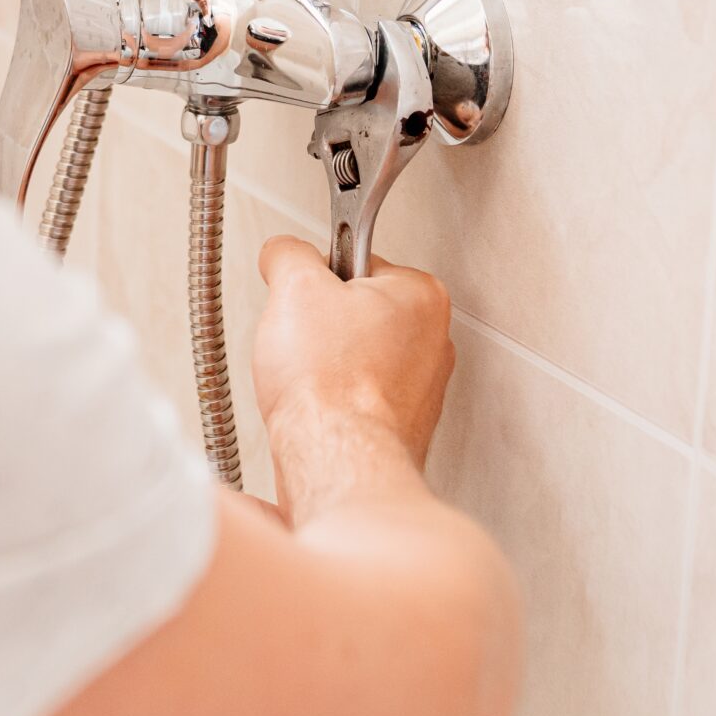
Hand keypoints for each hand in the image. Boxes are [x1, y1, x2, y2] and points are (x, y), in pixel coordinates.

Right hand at [252, 237, 455, 489]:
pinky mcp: (399, 426)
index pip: (355, 263)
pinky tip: (317, 410)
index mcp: (421, 295)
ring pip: (351, 357)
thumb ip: (288, 254)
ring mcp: (420, 390)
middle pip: (354, 312)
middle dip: (319, 326)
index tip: (302, 301)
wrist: (334, 462)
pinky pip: (353, 398)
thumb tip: (282, 253)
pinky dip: (330, 402)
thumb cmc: (328, 383)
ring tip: (308, 380)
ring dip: (322, 366)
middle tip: (302, 344)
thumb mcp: (295, 287)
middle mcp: (433, 341)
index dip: (315, 281)